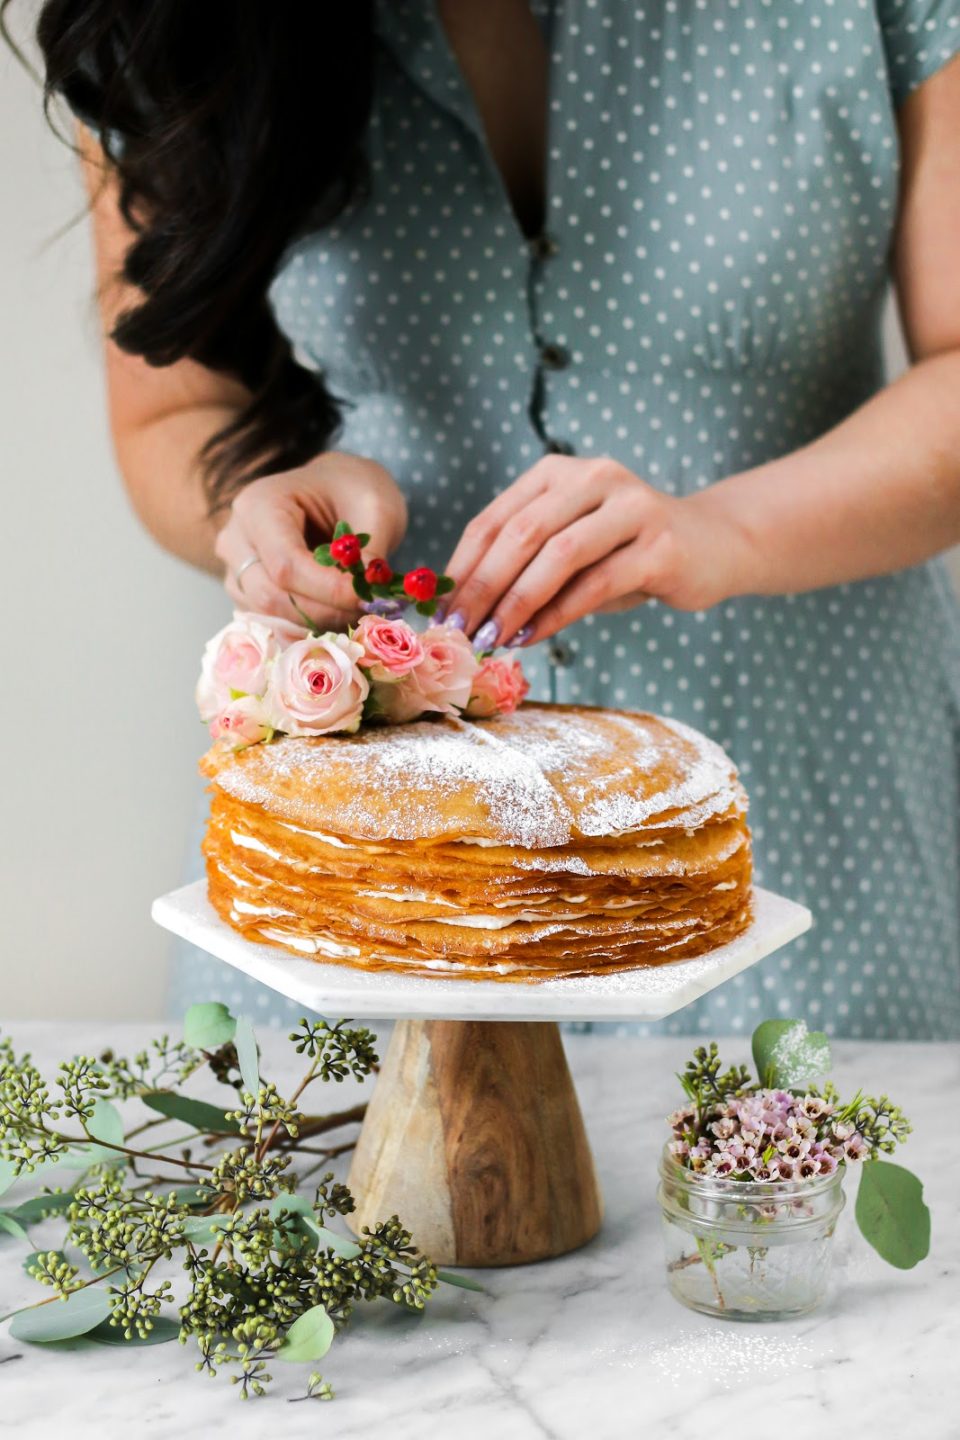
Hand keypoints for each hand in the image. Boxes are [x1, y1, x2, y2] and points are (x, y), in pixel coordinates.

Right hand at [215, 451, 407, 628]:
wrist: (335, 489)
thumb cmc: (351, 489)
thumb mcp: (375, 506)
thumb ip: (371, 551)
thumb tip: (368, 592)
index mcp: (259, 505)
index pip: (285, 563)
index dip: (326, 590)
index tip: (367, 598)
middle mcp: (236, 539)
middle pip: (270, 596)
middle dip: (323, 612)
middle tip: (368, 611)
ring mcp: (236, 569)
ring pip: (269, 616)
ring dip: (317, 624)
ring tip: (357, 612)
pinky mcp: (247, 593)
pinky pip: (272, 624)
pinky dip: (308, 628)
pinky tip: (339, 618)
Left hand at [441, 456, 752, 645]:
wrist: (714, 545)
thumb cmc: (628, 553)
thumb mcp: (571, 551)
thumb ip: (525, 567)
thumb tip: (465, 611)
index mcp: (559, 474)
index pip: (495, 519)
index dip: (462, 567)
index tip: (439, 612)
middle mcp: (595, 477)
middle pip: (522, 533)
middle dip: (483, 586)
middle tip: (458, 630)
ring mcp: (632, 507)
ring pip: (558, 555)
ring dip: (517, 603)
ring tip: (492, 638)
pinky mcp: (660, 546)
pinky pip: (596, 584)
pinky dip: (558, 615)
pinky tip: (535, 638)